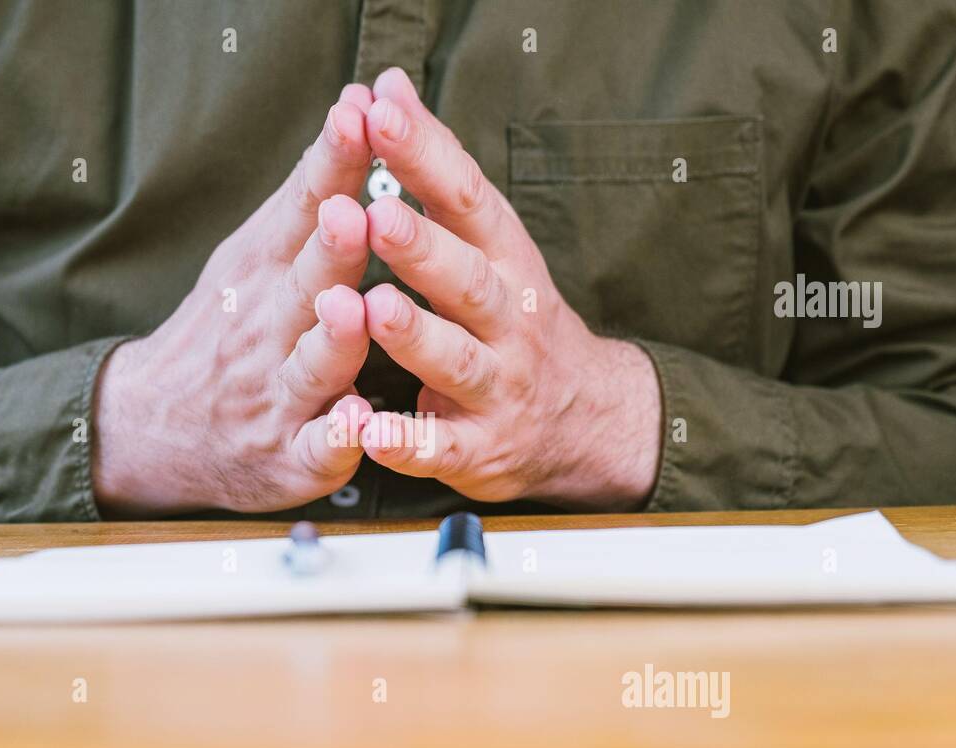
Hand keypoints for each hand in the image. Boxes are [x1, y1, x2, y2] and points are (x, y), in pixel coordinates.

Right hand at [92, 85, 377, 514]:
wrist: (154, 426)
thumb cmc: (225, 328)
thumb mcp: (252, 253)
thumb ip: (307, 192)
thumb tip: (356, 107)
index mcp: (264, 272)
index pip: (300, 209)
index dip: (329, 164)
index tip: (355, 117)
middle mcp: (269, 329)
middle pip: (305, 283)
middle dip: (330, 247)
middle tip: (351, 211)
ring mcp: (280, 395)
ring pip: (312, 365)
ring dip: (331, 338)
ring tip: (348, 310)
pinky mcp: (295, 457)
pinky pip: (318, 450)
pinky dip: (336, 438)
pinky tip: (356, 422)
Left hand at [357, 68, 661, 509]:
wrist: (585, 421)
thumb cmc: (515, 320)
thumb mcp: (492, 245)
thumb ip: (437, 177)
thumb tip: (387, 89)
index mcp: (505, 262)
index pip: (467, 199)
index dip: (426, 155)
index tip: (381, 112)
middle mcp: (509, 320)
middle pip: (468, 280)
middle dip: (424, 247)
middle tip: (376, 213)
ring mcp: (498, 387)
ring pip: (457, 362)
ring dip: (417, 337)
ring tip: (374, 309)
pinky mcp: (481, 449)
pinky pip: (442, 449)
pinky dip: (408, 442)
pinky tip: (370, 432)